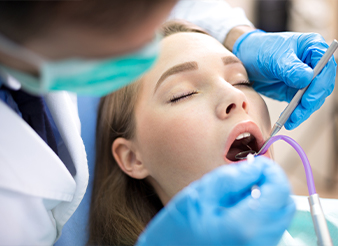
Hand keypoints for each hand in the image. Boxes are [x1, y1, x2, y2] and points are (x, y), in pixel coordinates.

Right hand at [136, 157, 294, 245]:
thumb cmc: (176, 231)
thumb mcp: (200, 195)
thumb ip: (233, 177)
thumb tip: (257, 167)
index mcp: (246, 226)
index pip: (280, 191)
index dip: (272, 170)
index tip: (258, 163)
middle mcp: (259, 243)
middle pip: (285, 206)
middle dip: (271, 184)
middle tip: (248, 175)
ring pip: (279, 218)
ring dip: (265, 199)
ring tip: (237, 195)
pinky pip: (268, 230)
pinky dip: (259, 214)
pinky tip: (235, 210)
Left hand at [233, 30, 336, 129]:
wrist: (245, 60)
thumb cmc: (260, 50)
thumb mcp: (273, 57)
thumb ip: (290, 68)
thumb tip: (307, 79)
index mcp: (312, 47)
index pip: (325, 66)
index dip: (320, 83)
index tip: (308, 97)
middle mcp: (314, 63)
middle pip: (322, 85)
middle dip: (312, 100)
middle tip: (299, 111)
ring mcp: (306, 79)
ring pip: (314, 98)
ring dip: (304, 111)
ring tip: (292, 120)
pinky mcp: (297, 91)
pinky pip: (301, 105)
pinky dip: (296, 113)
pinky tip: (288, 121)